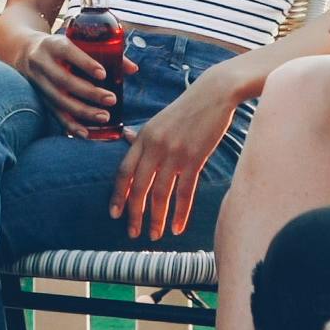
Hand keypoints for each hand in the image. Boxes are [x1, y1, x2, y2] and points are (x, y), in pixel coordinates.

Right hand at [16, 31, 117, 131]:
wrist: (25, 52)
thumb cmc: (61, 48)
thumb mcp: (76, 42)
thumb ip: (105, 53)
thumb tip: (133, 69)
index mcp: (53, 45)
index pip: (68, 52)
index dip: (85, 63)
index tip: (103, 74)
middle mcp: (42, 63)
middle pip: (64, 80)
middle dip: (89, 92)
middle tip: (111, 99)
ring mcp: (38, 83)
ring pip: (59, 100)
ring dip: (83, 111)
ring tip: (104, 117)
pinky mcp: (40, 98)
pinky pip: (54, 114)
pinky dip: (70, 125)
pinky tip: (85, 133)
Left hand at [109, 71, 236, 240]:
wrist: (214, 94)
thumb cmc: (187, 107)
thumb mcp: (159, 119)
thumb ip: (143, 135)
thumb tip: (126, 139)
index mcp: (143, 136)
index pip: (124, 171)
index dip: (118, 195)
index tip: (115, 214)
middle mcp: (155, 146)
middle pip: (139, 187)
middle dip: (135, 213)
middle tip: (133, 233)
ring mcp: (174, 153)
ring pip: (160, 194)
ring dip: (156, 218)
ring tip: (155, 235)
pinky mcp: (195, 158)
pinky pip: (185, 192)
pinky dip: (180, 213)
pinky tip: (178, 228)